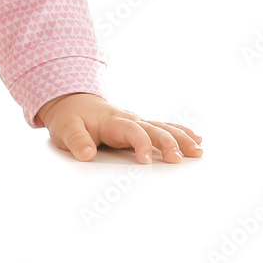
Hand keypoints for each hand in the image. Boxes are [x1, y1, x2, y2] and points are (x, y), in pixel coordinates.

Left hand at [38, 93, 202, 163]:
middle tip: (178, 159)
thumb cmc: (70, 117)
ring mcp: (136, 122)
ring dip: (180, 138)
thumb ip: (77, 140)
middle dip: (167, 142)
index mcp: (112, 120)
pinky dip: (180, 132)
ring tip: (197, 151)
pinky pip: (163, 127)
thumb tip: (87, 154)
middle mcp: (128, 119)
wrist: (71, 102)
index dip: (140, 144)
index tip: (146, 160)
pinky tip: (196, 140)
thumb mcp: (65, 128)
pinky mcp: (140, 126)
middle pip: (152, 128)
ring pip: (163, 127)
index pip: (131, 130)